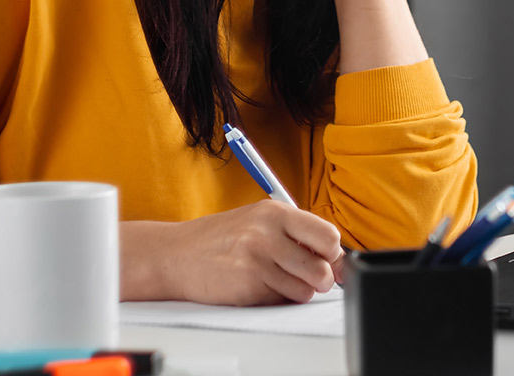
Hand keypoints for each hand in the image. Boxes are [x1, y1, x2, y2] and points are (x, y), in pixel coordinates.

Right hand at [156, 201, 343, 305]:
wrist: (176, 254)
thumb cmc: (221, 237)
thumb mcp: (259, 220)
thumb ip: (296, 232)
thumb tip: (337, 257)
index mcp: (275, 212)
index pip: (328, 236)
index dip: (333, 253)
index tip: (329, 259)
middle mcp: (267, 234)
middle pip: (322, 268)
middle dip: (323, 278)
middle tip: (310, 275)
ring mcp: (257, 262)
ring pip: (305, 290)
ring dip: (298, 290)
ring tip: (278, 278)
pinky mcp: (247, 288)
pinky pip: (281, 301)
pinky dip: (276, 298)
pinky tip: (258, 285)